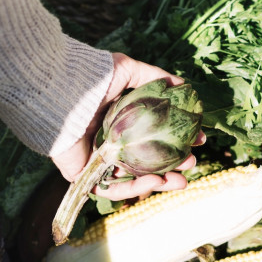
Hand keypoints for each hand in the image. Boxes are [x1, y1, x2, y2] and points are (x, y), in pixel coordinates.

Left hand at [51, 52, 204, 200]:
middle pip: (146, 163)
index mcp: (121, 123)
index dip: (177, 141)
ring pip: (133, 180)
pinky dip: (134, 188)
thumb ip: (154, 78)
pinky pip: (111, 190)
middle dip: (172, 167)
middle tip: (191, 164)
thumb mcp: (128, 71)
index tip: (199, 140)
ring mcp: (98, 162)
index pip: (153, 138)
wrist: (62, 90)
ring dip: (159, 183)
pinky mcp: (85, 176)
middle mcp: (110, 143)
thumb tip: (184, 85)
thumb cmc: (92, 77)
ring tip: (180, 181)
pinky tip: (153, 181)